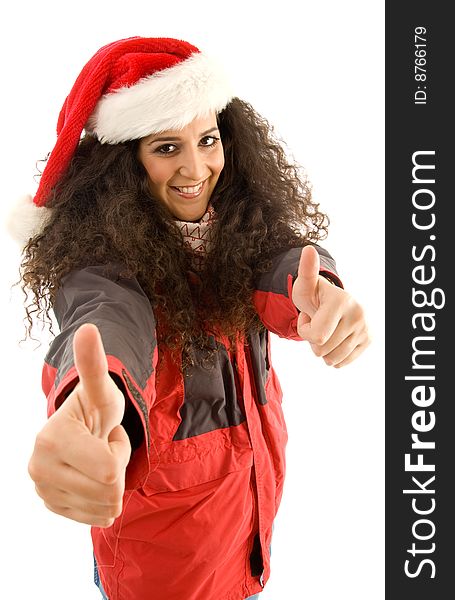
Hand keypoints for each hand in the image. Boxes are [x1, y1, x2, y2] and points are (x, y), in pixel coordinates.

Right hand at [28, 323, 130, 526]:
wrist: (79, 430)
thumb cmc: (94, 408)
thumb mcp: (100, 389)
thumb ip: (94, 364)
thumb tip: (87, 328)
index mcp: (51, 441)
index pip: (110, 471)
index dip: (118, 450)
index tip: (105, 433)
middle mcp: (39, 469)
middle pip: (110, 491)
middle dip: (117, 466)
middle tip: (103, 446)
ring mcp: (44, 491)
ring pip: (106, 508)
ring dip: (112, 483)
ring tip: (98, 459)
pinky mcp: (52, 506)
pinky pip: (98, 518)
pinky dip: (104, 500)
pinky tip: (92, 477)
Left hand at [291, 245, 370, 366]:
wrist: (330, 302)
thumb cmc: (313, 296)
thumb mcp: (305, 285)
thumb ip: (306, 270)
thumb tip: (308, 249)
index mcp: (341, 301)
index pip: (316, 337)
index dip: (305, 330)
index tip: (309, 316)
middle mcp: (358, 314)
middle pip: (322, 350)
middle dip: (312, 340)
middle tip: (318, 322)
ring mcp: (365, 328)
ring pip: (331, 359)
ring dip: (322, 349)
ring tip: (326, 329)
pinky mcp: (369, 340)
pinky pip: (341, 363)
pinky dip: (333, 355)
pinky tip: (334, 338)